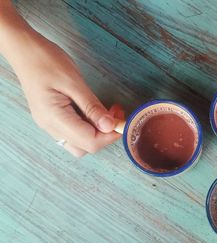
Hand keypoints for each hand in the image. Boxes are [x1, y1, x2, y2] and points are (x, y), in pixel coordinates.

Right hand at [0, 3, 122, 156]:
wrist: (24, 50)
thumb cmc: (47, 61)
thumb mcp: (74, 82)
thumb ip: (92, 107)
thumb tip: (109, 126)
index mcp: (55, 118)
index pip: (89, 141)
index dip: (109, 135)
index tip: (122, 121)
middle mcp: (51, 127)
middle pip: (85, 147)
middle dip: (105, 135)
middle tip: (115, 115)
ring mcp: (50, 125)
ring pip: (79, 143)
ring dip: (97, 133)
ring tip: (106, 113)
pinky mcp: (52, 119)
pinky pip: (73, 133)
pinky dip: (88, 127)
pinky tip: (94, 112)